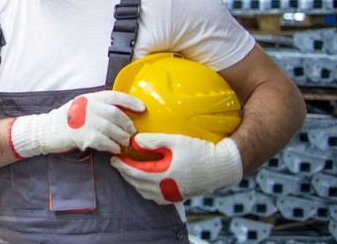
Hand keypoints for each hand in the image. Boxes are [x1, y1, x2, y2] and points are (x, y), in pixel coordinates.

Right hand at [11, 90, 144, 157]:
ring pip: (111, 129)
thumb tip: (122, 116)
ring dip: (121, 138)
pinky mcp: (80, 135)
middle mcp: (87, 106)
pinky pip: (102, 141)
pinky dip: (111, 146)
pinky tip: (114, 149)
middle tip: (132, 134)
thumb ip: (99, 108)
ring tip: (124, 143)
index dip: (131, 102)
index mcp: (90, 98)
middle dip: (127, 125)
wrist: (45, 130)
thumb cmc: (67, 120)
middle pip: (116, 114)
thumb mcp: (82, 107)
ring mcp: (83, 120)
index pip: (115, 96)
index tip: (142, 109)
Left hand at [110, 134, 242, 203]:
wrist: (222, 167)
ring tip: (129, 170)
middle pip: (138, 183)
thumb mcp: (176, 141)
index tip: (114, 157)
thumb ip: (154, 141)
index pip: (134, 172)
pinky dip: (146, 189)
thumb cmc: (200, 151)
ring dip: (135, 181)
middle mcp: (166, 189)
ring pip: (145, 192)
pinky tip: (145, 180)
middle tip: (118, 163)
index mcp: (163, 175)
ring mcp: (172, 195)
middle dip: (125, 173)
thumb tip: (135, 141)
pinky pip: (155, 197)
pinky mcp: (178, 196)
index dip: (122, 165)